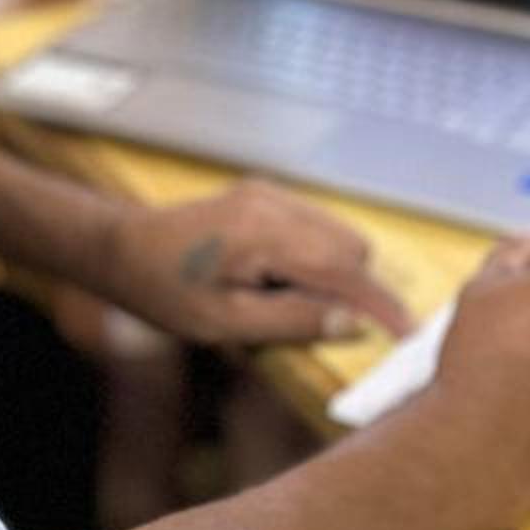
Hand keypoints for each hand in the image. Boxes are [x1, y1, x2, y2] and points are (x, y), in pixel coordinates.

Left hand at [92, 184, 413, 348]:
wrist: (120, 248)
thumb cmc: (162, 292)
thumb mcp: (223, 323)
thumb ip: (291, 320)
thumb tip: (353, 323)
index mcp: (264, 234)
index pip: (345, 269)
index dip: (382, 304)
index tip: (410, 335)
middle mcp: (274, 203)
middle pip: (351, 247)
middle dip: (357, 289)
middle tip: (332, 328)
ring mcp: (270, 194)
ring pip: (337, 234)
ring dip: (337, 273)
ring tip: (292, 304)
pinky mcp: (264, 194)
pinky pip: (314, 226)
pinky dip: (317, 257)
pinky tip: (280, 281)